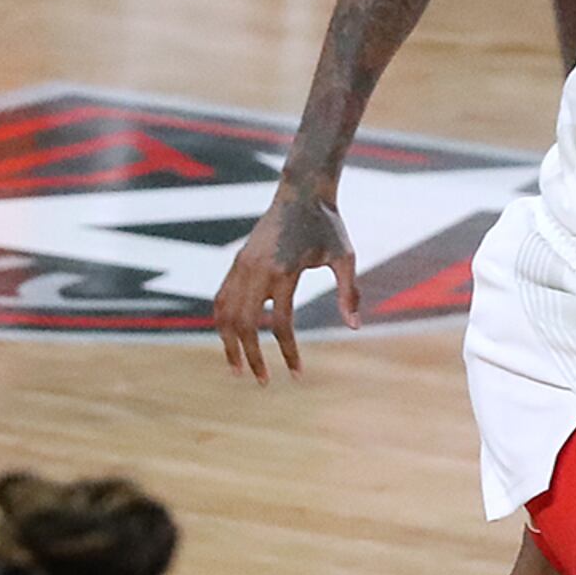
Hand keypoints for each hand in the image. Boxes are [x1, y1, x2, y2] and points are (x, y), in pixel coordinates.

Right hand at [212, 182, 356, 382]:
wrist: (301, 191)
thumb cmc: (328, 225)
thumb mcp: (345, 256)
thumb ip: (348, 292)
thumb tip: (354, 327)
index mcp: (283, 271)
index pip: (280, 324)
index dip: (288, 353)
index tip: (297, 375)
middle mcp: (256, 269)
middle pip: (245, 325)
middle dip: (252, 358)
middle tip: (263, 383)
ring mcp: (242, 265)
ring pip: (225, 313)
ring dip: (228, 344)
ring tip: (236, 370)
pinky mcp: (237, 261)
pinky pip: (221, 297)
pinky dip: (221, 321)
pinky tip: (228, 340)